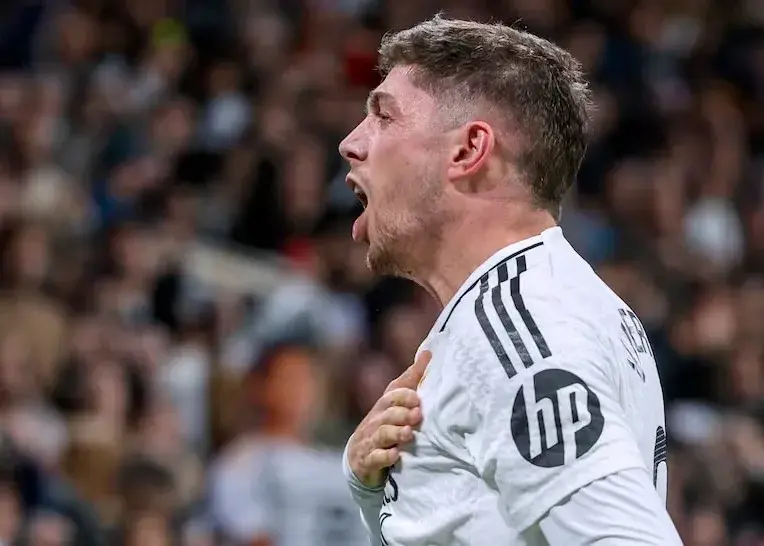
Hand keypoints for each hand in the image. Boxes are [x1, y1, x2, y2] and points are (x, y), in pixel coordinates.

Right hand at [347, 351, 430, 487]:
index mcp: (384, 406)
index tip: (417, 398)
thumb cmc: (384, 424)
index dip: (403, 396)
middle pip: (387, 414)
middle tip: (418, 415)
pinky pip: (375, 458)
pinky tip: (396, 454)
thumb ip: (411, 380)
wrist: (359, 457)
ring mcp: (370, 441)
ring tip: (409, 434)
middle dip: (402, 414)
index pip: (391, 396)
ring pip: (382, 434)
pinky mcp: (368, 460)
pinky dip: (385, 456)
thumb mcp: (396, 402)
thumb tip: (429, 353)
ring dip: (396, 433)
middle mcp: (375, 421)